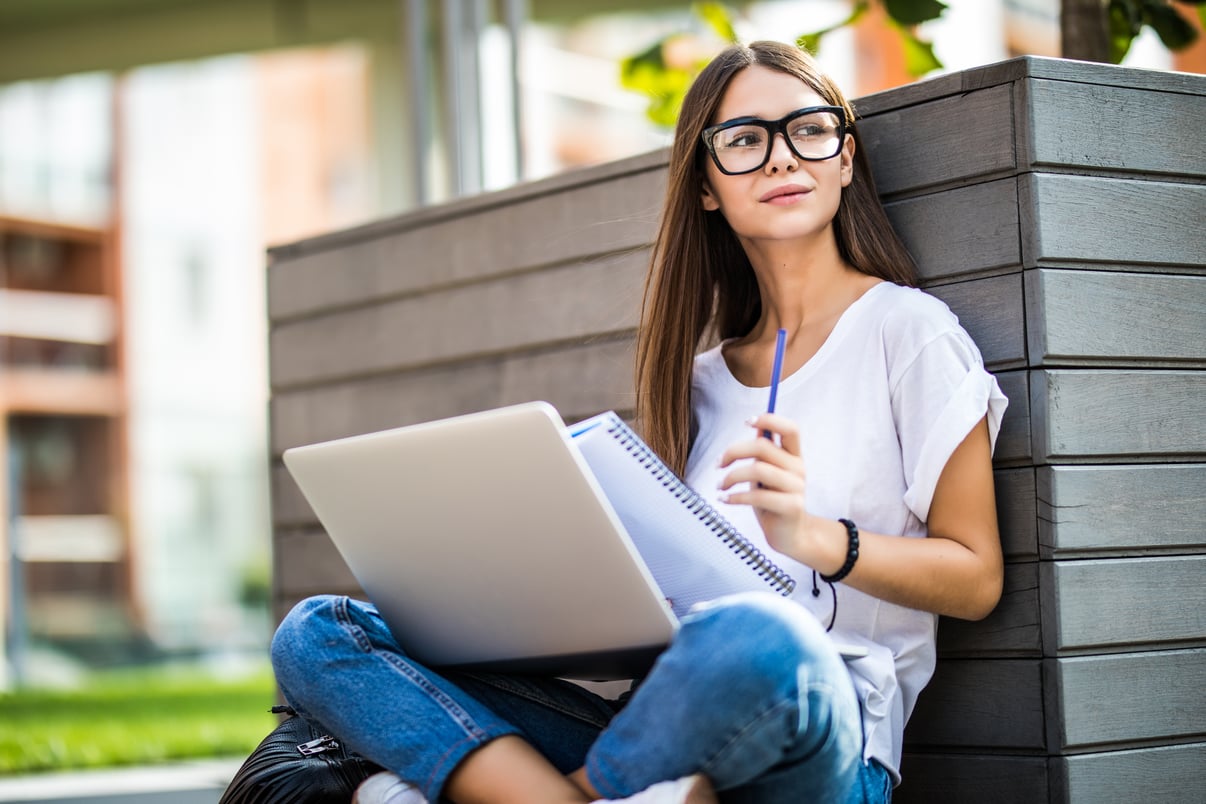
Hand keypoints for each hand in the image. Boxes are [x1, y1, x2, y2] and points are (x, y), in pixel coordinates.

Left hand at [716, 413, 823, 562]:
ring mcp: (797, 487)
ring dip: (731, 477)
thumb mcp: (766, 473)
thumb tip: (754, 424)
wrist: (788, 535)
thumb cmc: (772, 501)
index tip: (746, 422)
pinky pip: (757, 496)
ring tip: (720, 486)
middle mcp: (798, 468)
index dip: (769, 419)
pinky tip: (725, 499)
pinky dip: (735, 496)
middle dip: (733, 452)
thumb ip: (763, 452)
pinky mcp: (791, 506)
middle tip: (718, 464)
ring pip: (757, 469)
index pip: (790, 428)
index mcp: (794, 456)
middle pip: (762, 446)